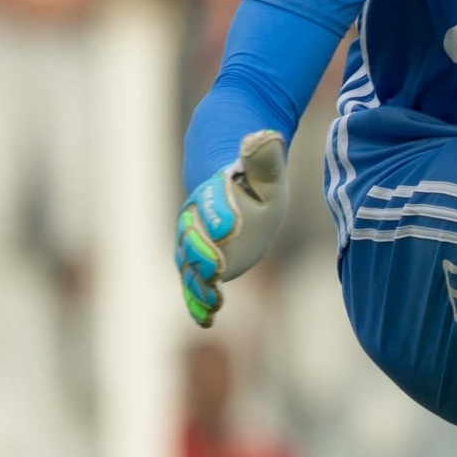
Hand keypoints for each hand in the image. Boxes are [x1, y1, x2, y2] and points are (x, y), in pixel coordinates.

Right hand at [176, 129, 287, 326]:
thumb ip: (263, 157)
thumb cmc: (253, 181)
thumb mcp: (265, 169)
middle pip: (195, 239)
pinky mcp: (198, 266)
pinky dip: (198, 301)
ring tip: (212, 300)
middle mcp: (196, 222)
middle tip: (216, 270)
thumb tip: (264, 136)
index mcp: (213, 195)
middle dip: (204, 254)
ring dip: (199, 283)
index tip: (227, 227)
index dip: (218, 215)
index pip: (212, 205)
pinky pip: (194, 284)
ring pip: (190, 264)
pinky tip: (207, 320)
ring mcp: (193, 245)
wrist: (227, 188)